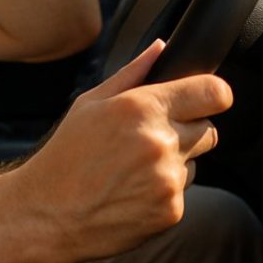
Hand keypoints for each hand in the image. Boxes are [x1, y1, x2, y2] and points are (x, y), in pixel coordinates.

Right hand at [5, 40, 232, 262]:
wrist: (48, 214)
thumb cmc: (65, 155)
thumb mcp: (90, 103)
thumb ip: (133, 73)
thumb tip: (162, 48)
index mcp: (141, 108)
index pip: (214, 93)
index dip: (214, 94)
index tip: (205, 98)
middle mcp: (161, 142)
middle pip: (209, 129)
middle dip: (187, 129)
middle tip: (149, 137)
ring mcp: (168, 180)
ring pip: (196, 161)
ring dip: (176, 161)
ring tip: (133, 167)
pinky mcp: (171, 211)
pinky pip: (184, 191)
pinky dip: (164, 190)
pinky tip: (132, 190)